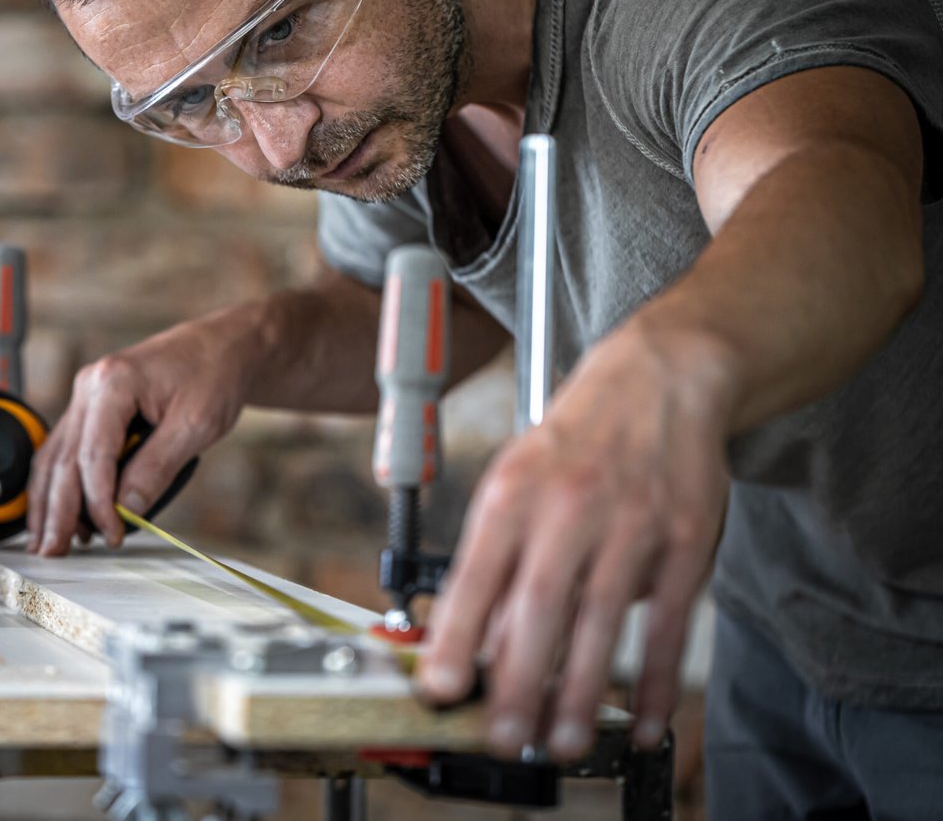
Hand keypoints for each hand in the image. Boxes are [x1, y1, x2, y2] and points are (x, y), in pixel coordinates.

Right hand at [26, 313, 256, 555]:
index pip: (92, 457)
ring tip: (46, 541)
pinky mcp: (91, 408)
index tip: (112, 534)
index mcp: (113, 383)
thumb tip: (125, 510)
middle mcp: (89, 386)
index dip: (97, 503)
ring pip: (54, 456)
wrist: (222, 348)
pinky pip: (65, 449)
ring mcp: (86, 396)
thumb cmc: (213, 375)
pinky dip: (59, 482)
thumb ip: (156, 468)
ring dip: (47, 501)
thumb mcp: (195, 426)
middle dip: (57, 511)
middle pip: (63, 459)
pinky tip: (56, 511)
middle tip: (53, 552)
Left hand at [417, 318, 734, 759]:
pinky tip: (641, 721)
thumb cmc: (572, 444)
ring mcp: (632, 522)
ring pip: (601, 620)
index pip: (475, 573)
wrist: (656, 382)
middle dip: (517, 681)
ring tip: (559, 742)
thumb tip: (476, 644)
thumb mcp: (515, 485)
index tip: (439, 688)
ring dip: (579, 692)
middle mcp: (568, 505)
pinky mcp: (685, 539)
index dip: (457, 636)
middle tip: (502, 737)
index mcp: (512, 492)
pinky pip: (668, 621)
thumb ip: (497, 561)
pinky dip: (654, 678)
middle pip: (539, 605)